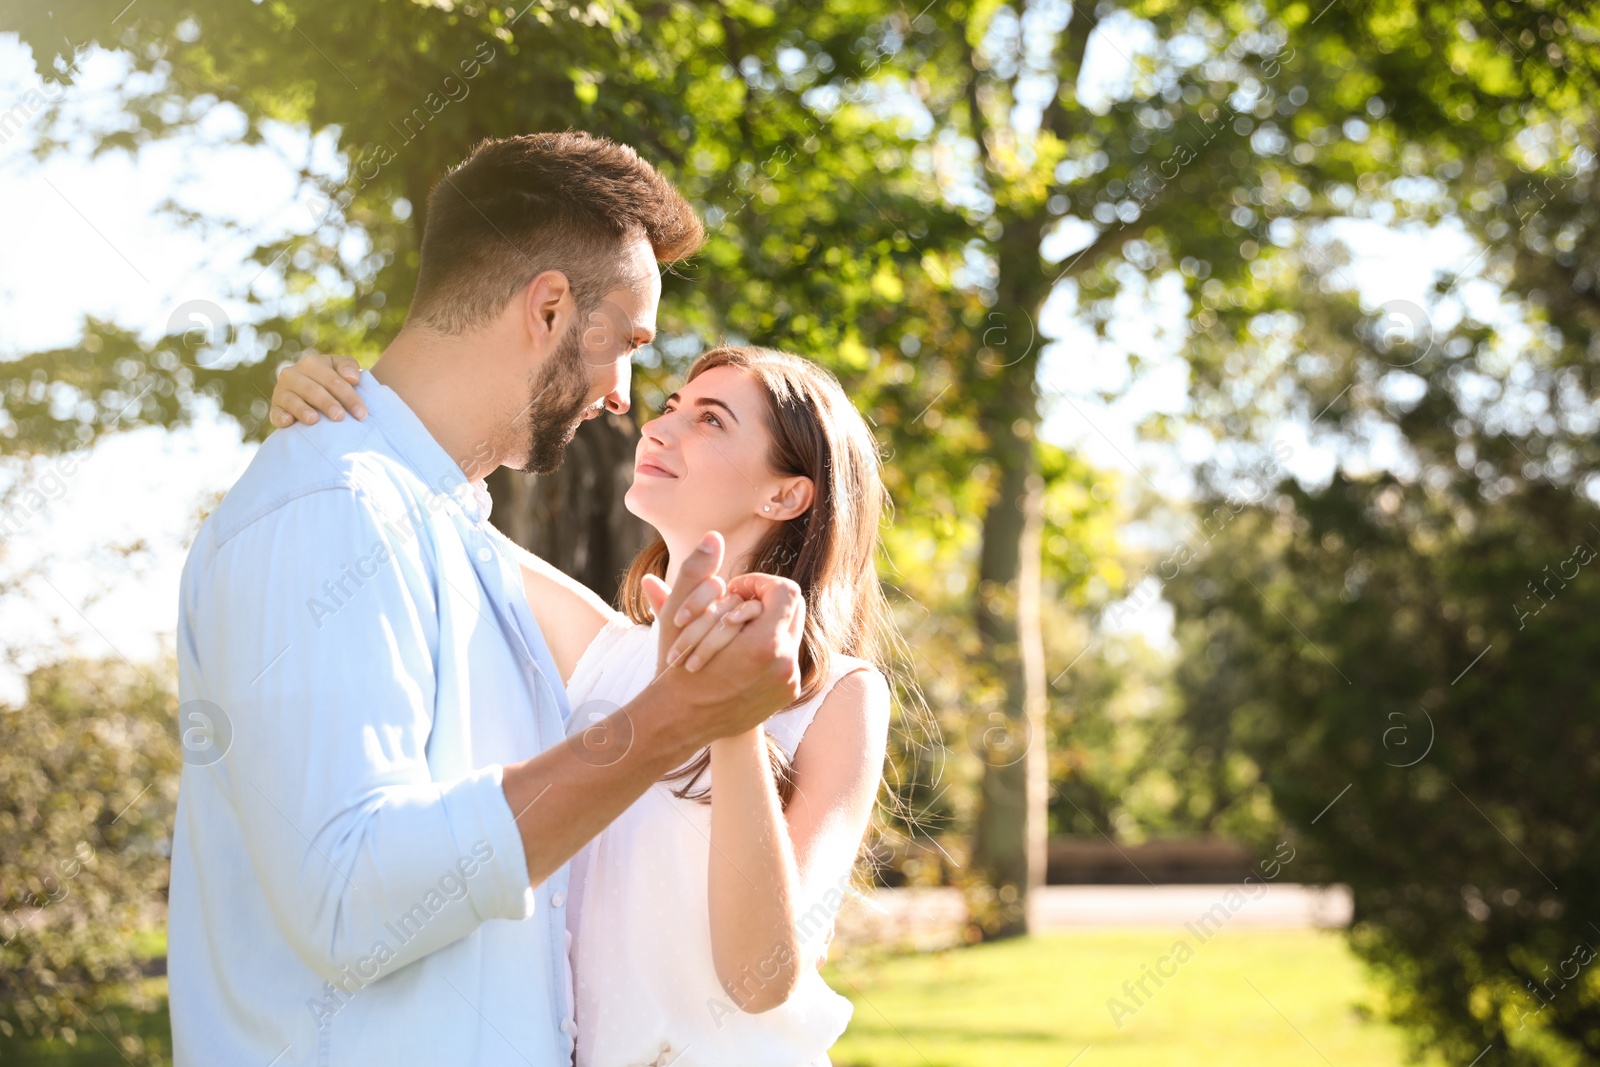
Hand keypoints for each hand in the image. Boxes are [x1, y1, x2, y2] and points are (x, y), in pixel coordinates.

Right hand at [270, 352, 365, 427]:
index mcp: (312, 363)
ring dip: (303, 410)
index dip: (349, 397)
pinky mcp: (275, 407)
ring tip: (314, 420)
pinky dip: (281, 417)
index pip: (333, 380)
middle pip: (313, 390)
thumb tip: (352, 378)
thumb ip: (348, 367)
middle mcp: (293, 374)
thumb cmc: (332, 381)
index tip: (362, 413)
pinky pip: (276, 412)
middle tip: (340, 417)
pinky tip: (289, 423)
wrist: (312, 394)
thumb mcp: (341, 368)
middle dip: (328, 403)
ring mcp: (281, 391)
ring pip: (292, 400)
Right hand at [643, 537, 805, 744]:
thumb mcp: (681, 616)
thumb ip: (697, 571)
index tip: (734, 592)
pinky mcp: (787, 694)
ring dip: (768, 624)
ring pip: (792, 633)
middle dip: (766, 602)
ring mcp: (789, 682)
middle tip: (735, 607)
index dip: (759, 584)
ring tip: (736, 629)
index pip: (785, 591)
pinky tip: (743, 651)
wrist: (680, 723)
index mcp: (765, 644)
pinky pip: (789, 657)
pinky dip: (770, 648)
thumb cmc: (676, 668)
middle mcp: (785, 664)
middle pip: (794, 609)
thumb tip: (713, 536)